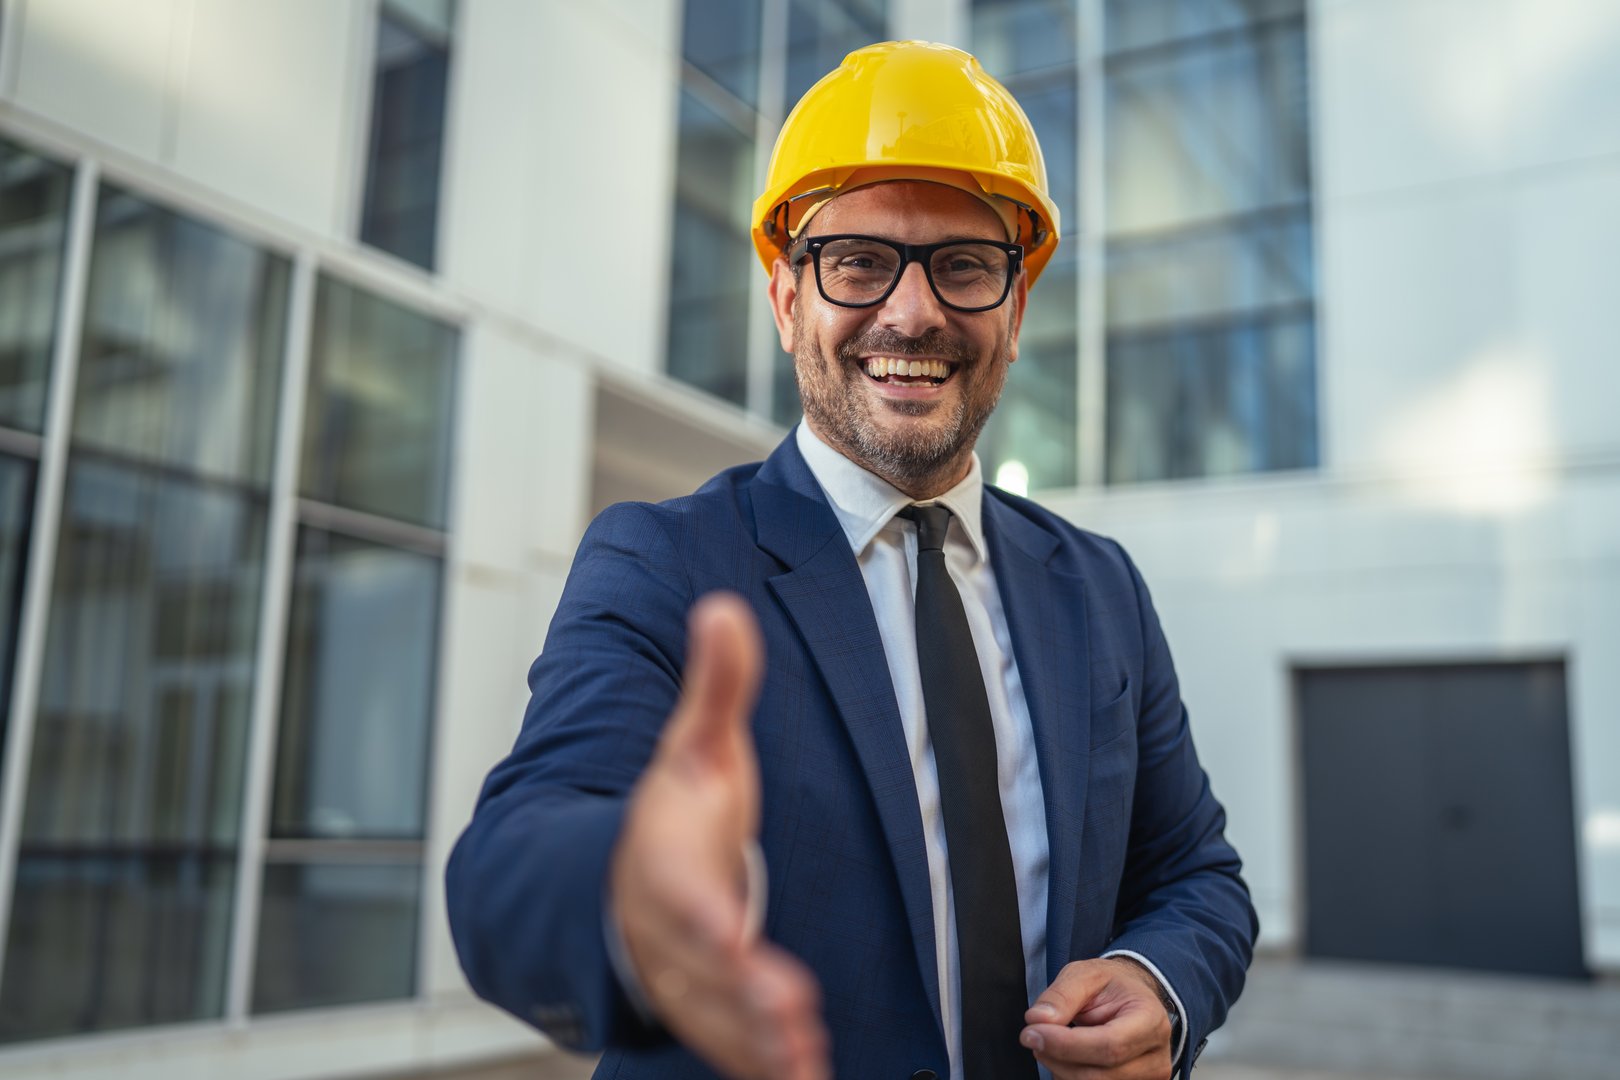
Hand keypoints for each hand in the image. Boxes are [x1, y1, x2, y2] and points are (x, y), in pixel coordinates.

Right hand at [610, 593, 829, 1079]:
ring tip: (801, 1061)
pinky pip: (730, 1042)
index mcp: (662, 862)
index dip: (702, 916)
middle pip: (702, 970)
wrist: (621, 877)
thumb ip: (716, 685)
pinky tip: (805, 1075)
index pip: (680, 892)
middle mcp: (667, 929)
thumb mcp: (695, 744)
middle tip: (787, 1020)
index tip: (729, 934)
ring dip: (754, 1042)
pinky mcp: (706, 1007)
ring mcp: (684, 976)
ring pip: (716, 1019)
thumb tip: (723, 606)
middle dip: (741, 998)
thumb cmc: (671, 810)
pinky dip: (760, 1061)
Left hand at [1020, 957, 1173, 1078]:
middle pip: (1100, 1075)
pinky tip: (1066, 1059)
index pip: (1109, 1045)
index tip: (1031, 1033)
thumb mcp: (1084, 974)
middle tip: (1033, 1036)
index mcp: (1150, 1020)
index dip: (1066, 1045)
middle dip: (1057, 1059)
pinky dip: (1070, 1077)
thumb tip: (1037, 1020)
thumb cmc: (1110, 985)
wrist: (1131, 999)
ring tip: (1054, 1042)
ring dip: (1061, 1070)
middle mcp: (1156, 1057)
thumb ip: (1061, 995)